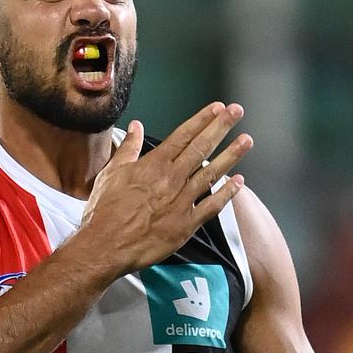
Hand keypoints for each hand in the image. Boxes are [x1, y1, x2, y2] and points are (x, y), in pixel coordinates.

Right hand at [80, 102, 252, 274]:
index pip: (183, 135)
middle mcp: (172, 179)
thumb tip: (136, 127)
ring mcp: (182, 201)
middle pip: (201, 147)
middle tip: (237, 112)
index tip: (217, 108)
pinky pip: (212, 206)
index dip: (202, 119)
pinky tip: (238, 182)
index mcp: (154, 165)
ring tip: (246, 141)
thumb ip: (128, 148)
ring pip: (212, 173)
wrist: (107, 244)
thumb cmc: (105, 209)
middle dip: (221, 127)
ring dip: (231, 155)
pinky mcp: (187, 224)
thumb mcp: (112, 172)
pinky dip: (227, 193)